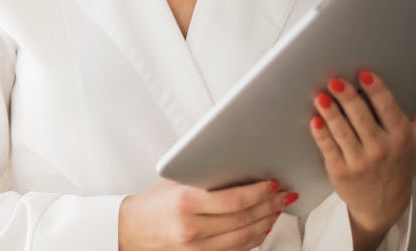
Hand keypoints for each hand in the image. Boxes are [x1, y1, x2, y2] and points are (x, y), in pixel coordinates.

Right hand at [118, 178, 296, 250]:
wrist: (131, 230)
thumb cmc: (153, 204)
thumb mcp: (176, 184)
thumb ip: (206, 181)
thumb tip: (243, 173)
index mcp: (185, 203)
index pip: (233, 200)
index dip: (258, 193)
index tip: (272, 184)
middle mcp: (192, 228)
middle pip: (243, 220)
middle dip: (269, 206)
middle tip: (284, 195)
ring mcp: (197, 248)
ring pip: (244, 238)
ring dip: (267, 222)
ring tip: (278, 209)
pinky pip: (236, 250)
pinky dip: (254, 238)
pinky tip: (262, 226)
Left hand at [309, 70, 415, 246]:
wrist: (384, 203)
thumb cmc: (398, 164)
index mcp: (401, 137)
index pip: (388, 108)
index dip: (376, 90)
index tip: (364, 74)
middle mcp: (382, 150)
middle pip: (361, 117)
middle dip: (347, 96)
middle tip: (335, 80)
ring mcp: (360, 162)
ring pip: (342, 131)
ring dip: (329, 112)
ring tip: (321, 96)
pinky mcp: (341, 171)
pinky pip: (328, 147)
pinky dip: (320, 133)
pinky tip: (315, 120)